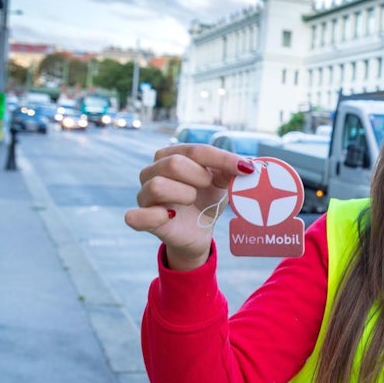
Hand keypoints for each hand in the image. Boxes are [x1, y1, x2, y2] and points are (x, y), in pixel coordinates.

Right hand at [124, 144, 254, 269]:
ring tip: (191, 200)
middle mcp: (153, 171)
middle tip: (208, 186)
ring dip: (183, 194)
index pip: (196, 150)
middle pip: (174, 163)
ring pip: (157, 185)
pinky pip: (135, 215)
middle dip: (199, 176)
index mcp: (172, 155)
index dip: (222, 159)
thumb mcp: (222, 182)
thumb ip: (231, 170)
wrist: (198, 231)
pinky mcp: (141, 218)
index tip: (245, 168)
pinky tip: (170, 216)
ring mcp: (144, 195)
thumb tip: (248, 165)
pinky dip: (154, 216)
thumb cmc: (207, 200)